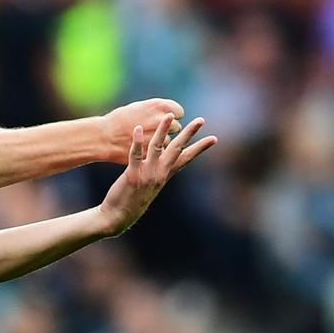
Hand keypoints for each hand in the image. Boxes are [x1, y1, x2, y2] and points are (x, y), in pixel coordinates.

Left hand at [98, 115, 215, 236]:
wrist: (119, 217)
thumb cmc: (133, 199)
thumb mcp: (151, 184)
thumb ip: (158, 172)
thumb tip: (163, 160)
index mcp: (165, 175)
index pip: (186, 158)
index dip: (200, 148)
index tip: (214, 138)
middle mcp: (160, 174)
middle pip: (177, 149)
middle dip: (189, 134)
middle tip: (201, 120)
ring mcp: (147, 174)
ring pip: (157, 147)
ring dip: (164, 130)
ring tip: (169, 115)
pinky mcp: (133, 176)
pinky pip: (135, 155)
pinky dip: (138, 141)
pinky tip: (139, 128)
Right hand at [104, 98, 185, 163]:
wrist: (104, 136)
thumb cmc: (119, 120)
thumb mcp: (139, 107)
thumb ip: (156, 110)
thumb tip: (168, 112)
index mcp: (159, 106)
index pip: (179, 112)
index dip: (172, 116)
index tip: (165, 119)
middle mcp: (162, 120)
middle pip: (176, 127)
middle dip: (168, 130)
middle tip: (154, 131)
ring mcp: (159, 137)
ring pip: (169, 141)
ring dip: (161, 142)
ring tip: (147, 140)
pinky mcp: (154, 151)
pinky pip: (160, 152)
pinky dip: (154, 152)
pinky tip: (144, 149)